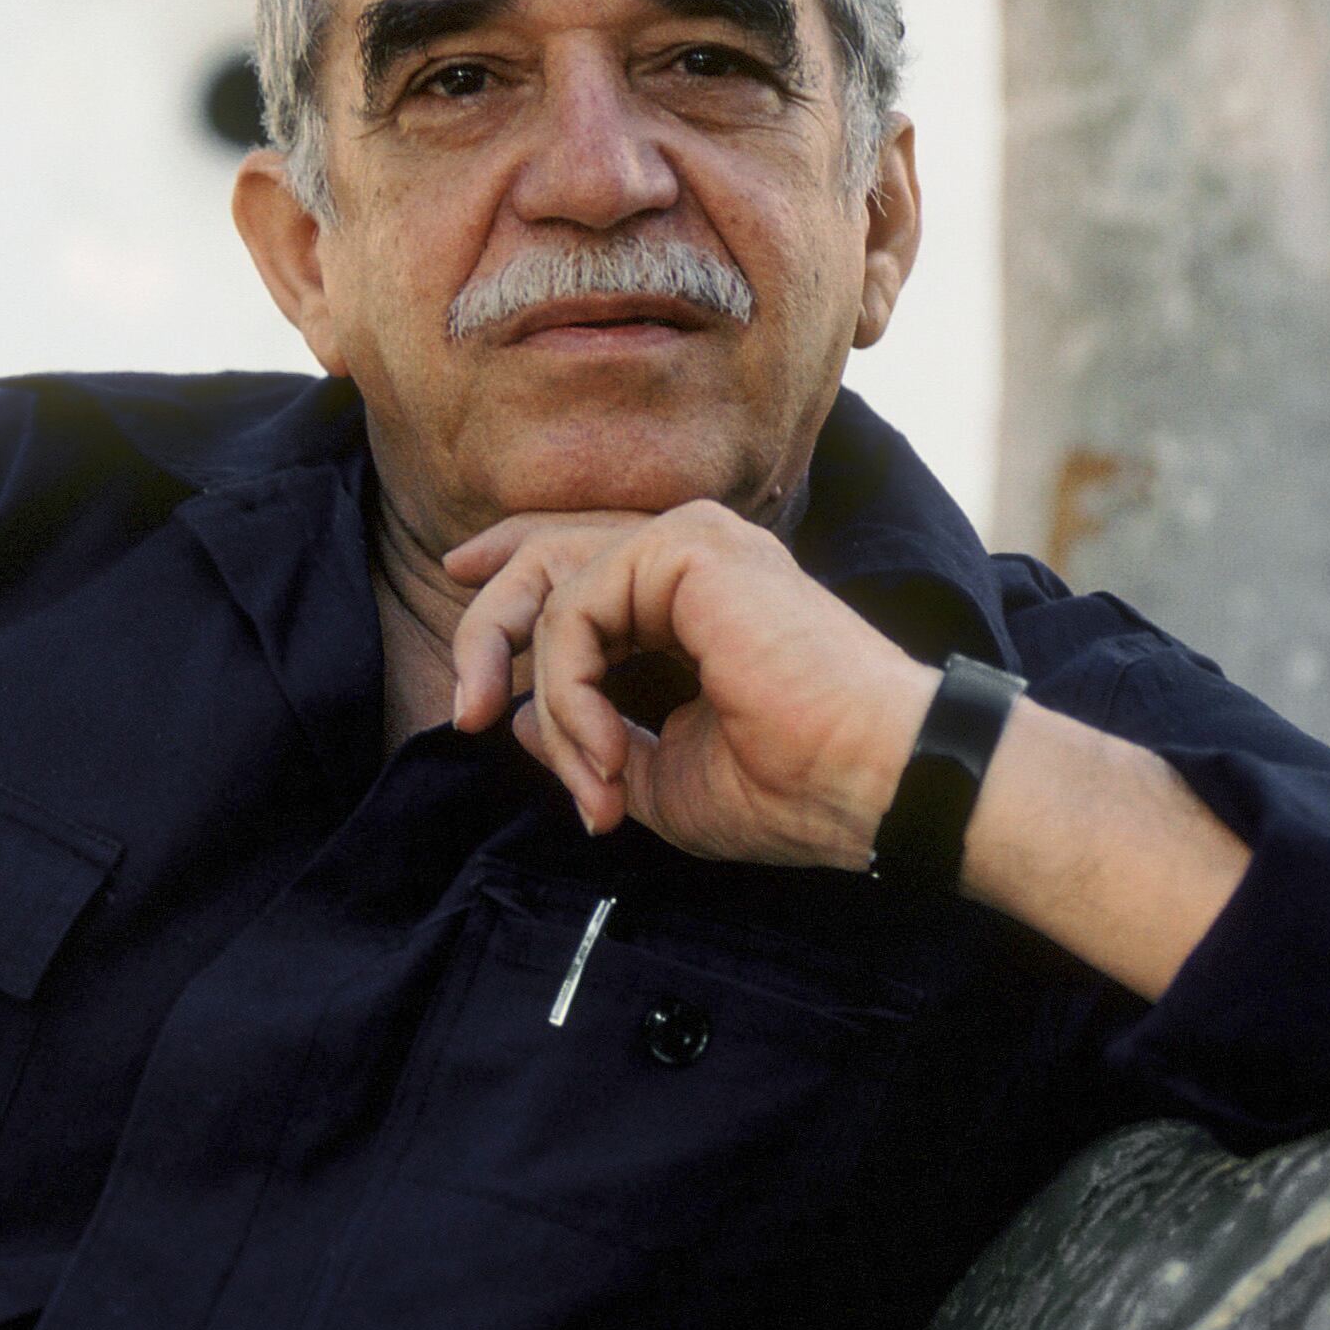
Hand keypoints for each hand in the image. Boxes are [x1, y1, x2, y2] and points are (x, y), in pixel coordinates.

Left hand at [443, 502, 938, 868]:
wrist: (873, 781)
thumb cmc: (791, 788)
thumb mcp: (660, 776)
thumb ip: (585, 738)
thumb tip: (517, 716)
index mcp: (693, 595)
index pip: (574, 556)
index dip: (505, 571)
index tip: (456, 596)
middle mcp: (692, 553)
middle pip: (546, 556)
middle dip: (487, 632)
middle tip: (466, 715)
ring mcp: (692, 541)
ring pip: (552, 585)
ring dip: (549, 696)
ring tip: (594, 776)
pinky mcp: (689, 546)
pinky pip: (576, 608)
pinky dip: (572, 686)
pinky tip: (612, 750)